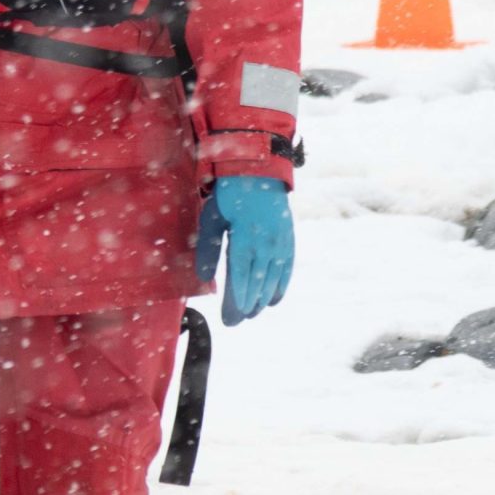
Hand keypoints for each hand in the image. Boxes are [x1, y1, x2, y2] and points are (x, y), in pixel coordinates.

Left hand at [194, 174, 294, 324]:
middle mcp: (265, 245)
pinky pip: (287, 269)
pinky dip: (281, 286)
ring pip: (273, 280)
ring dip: (263, 299)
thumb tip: (205, 279)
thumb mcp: (212, 220)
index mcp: (244, 240)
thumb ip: (209, 251)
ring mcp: (280, 244)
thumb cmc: (229, 197)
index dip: (236, 302)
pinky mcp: (288, 240)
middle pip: (257, 284)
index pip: (240, 279)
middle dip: (248, 306)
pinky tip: (275, 300)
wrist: (259, 173)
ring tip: (253, 313)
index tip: (230, 319)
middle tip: (237, 321)